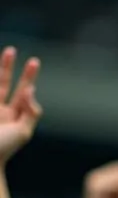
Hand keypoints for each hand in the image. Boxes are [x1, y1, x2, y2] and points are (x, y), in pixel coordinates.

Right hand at [0, 47, 41, 164]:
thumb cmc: (4, 147)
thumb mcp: (23, 132)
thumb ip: (31, 112)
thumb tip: (31, 90)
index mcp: (14, 115)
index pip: (23, 92)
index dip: (28, 78)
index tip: (34, 62)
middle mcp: (0, 110)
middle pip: (5, 83)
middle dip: (9, 67)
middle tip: (13, 50)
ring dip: (0, 69)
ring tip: (7, 51)